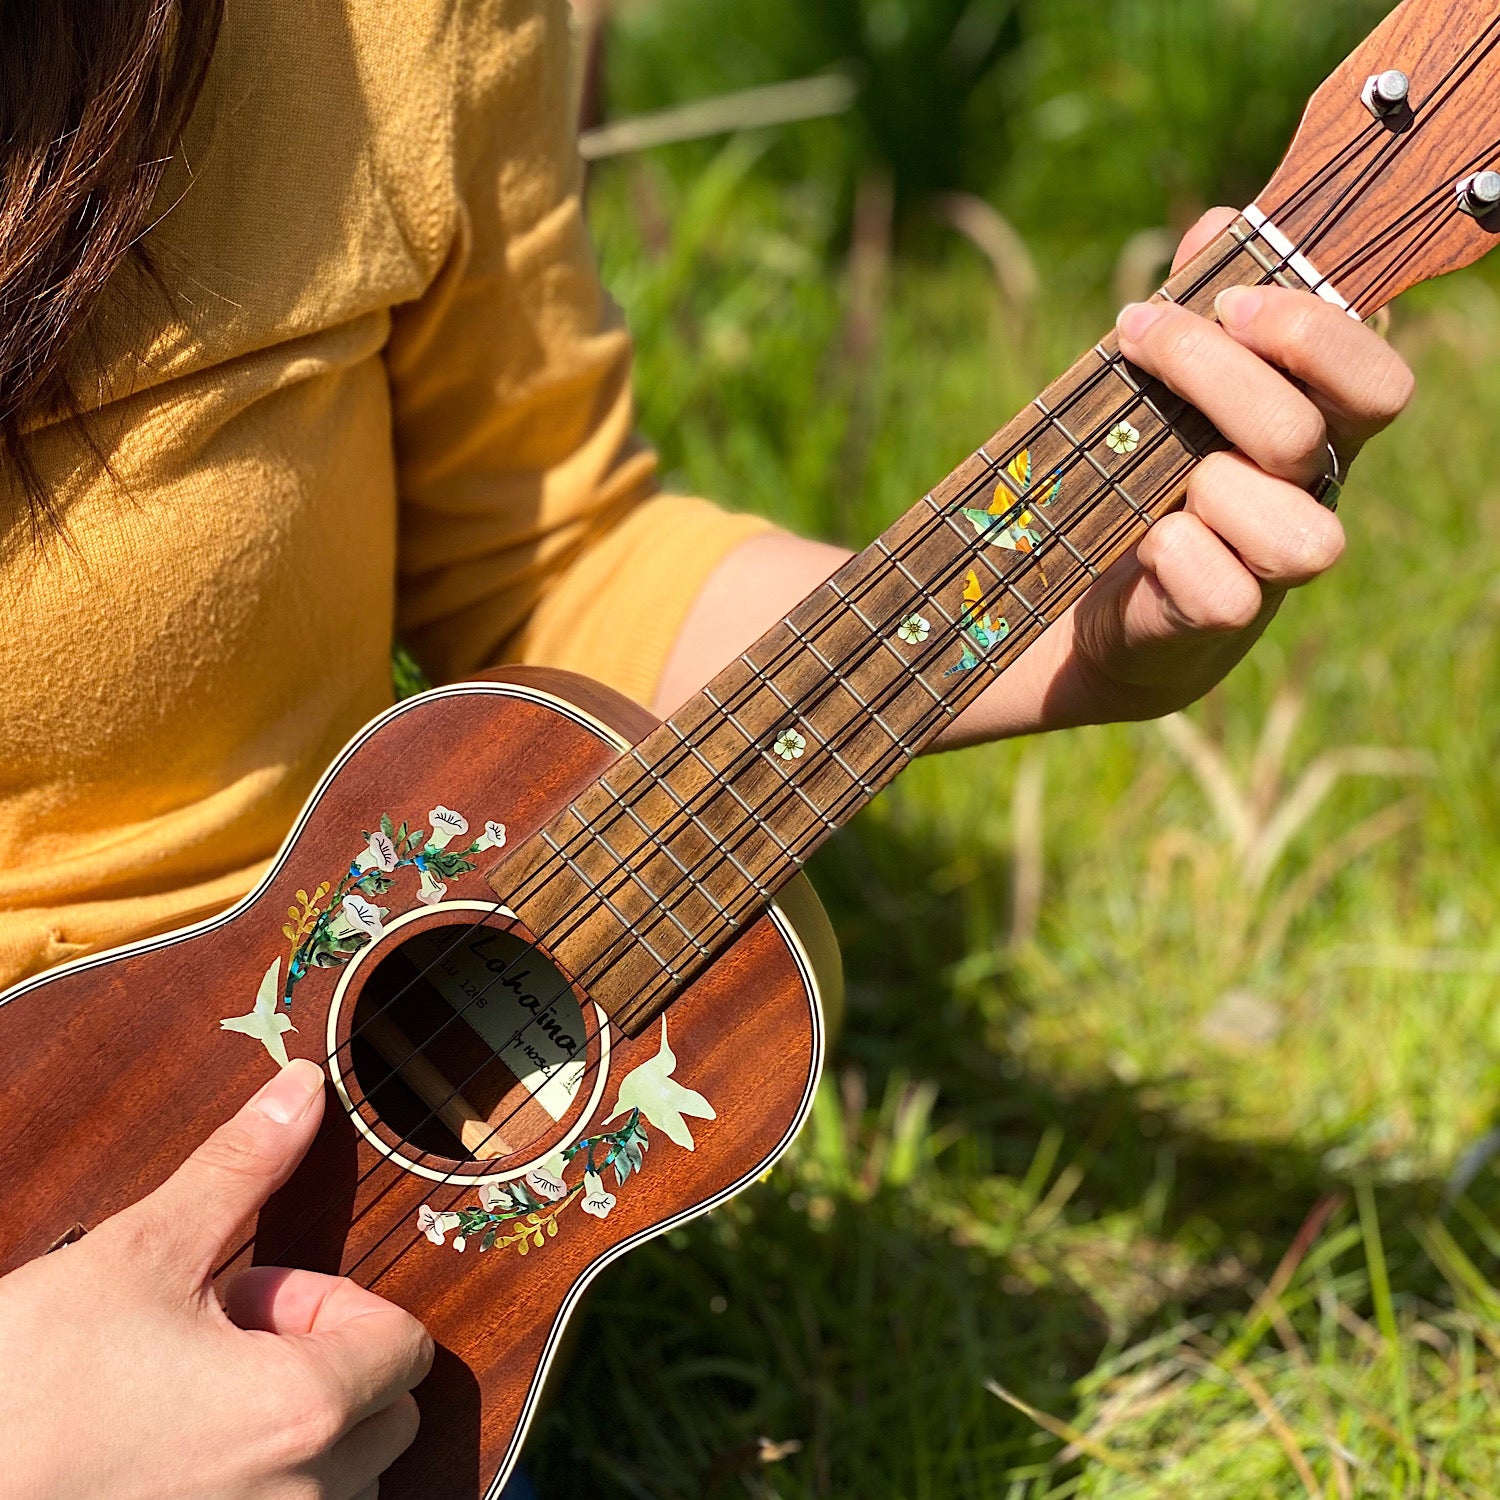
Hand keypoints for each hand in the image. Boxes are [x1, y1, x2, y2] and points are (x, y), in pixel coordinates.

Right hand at [0, 1060, 432, 1499]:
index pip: (406, 1346)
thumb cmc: (29, 1385)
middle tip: (229, 1333)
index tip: (262, 1291)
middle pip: (386, 1411)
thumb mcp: (144, 1250)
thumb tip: (304, 1090)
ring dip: (301, 1422)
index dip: (341, 1301)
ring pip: (342, 1475)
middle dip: (328, 1358)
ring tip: (203, 1388)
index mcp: (302, 1411)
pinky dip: (264, 1474)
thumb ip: (243, 1165)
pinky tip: (181, 1441)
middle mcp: (297, 1496)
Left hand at [986, 205, 1413, 736]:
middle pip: (1305, 432)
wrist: (1115, 598)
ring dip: (1209, 481)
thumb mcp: (1166, 383)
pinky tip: (1143, 539)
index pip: (1378, 380)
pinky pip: (1226, 592)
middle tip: (1140, 333)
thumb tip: (1219, 224)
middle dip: (1213, 370)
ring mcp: (1272, 567)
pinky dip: (1176, 554)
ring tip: (1156, 470)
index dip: (1315, 334)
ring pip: (1297, 531)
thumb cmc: (1149, 472)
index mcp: (1318, 427)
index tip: (1229, 299)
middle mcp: (1311, 496)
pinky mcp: (1222, 621)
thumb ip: (1195, 304)